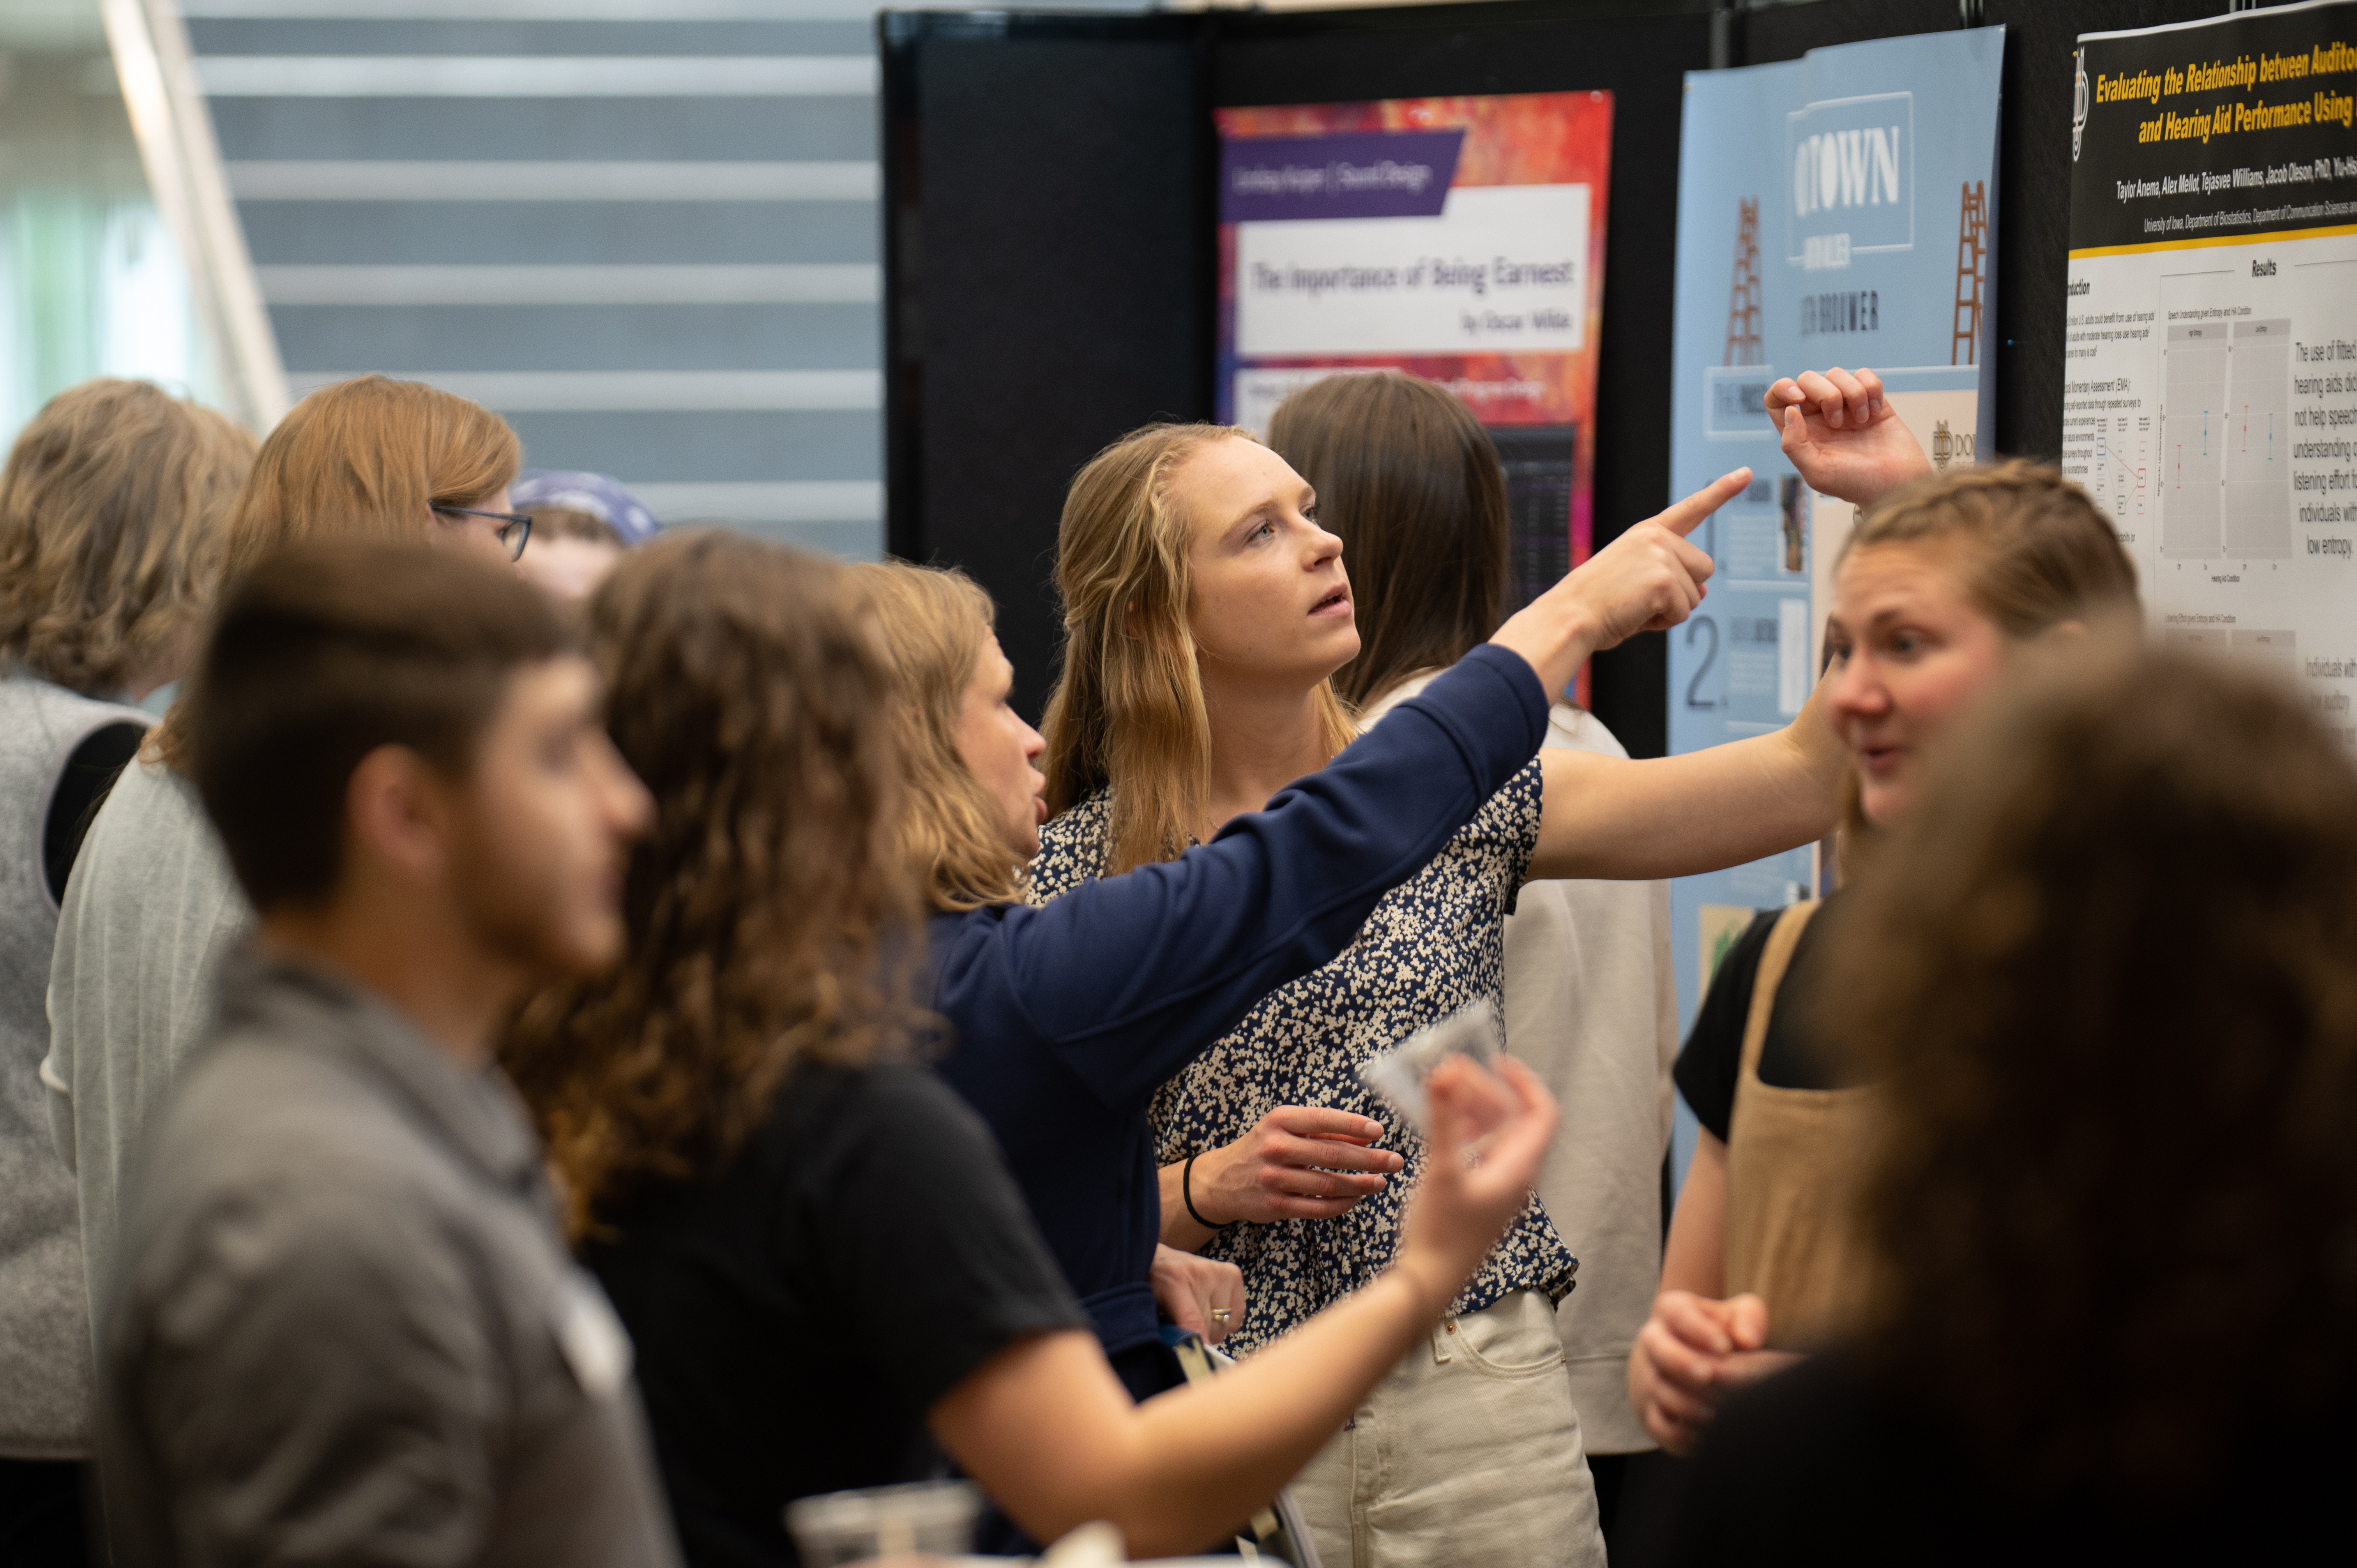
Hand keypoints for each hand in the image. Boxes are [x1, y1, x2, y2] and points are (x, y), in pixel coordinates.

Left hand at [1150, 1244, 1245, 1345]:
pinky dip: (1225, 1319)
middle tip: (1185, 1326)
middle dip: (1199, 1334)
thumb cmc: (1152, 1286)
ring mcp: (1219, 1272)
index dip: (1198, 1342)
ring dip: (1212, 1327)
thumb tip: (1187, 1353)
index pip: (1192, 1320)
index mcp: (1174, 1280)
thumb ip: (1166, 1329)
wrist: (1158, 1259)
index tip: (1203, 1359)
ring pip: (1224, 1324)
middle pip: (1210, 1326)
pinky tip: (1211, 1308)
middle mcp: (1201, 1273)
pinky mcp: (1233, 1274)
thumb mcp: (1150, 1308)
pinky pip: (1236, 1315)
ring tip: (1196, 1314)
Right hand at [1189, 1107, 1402, 1225]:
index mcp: (1279, 1121)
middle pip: (1332, 1154)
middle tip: (1395, 1161)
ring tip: (1380, 1182)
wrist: (1221, 1181)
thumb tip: (1368, 1135)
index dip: (1354, 1125)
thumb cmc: (1263, 1148)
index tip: (1379, 1131)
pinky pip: (1317, 1208)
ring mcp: (1274, 1179)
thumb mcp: (1286, 1128)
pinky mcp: (1275, 1206)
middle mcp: (1275, 1148)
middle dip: (1369, 1159)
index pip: (1323, 1120)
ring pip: (1328, 1184)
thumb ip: (1325, 1131)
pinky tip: (1357, 1199)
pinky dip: (1342, 1205)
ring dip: (1360, 1185)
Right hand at [1391, 1056, 1558, 1311]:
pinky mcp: (1478, 1194)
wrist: (1429, 1281)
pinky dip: (1464, 1129)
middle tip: (1454, 1070)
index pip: (1542, 1115)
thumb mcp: (1441, 1170)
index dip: (1526, 1083)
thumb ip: (1443, 1120)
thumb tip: (1444, 1074)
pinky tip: (1440, 1120)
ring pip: (1494, 1134)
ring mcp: (1497, 1185)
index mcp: (1519, 1169)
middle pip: (1512, 1119)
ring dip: (1473, 1108)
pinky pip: (1479, 1151)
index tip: (1498, 1061)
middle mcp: (1514, 1176)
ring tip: (1444, 1085)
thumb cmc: (1440, 1233)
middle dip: (1486, 1089)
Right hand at [1491, 470, 1743, 696]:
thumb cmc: (1596, 602)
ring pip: (1696, 594)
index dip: (1722, 491)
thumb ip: (1671, 576)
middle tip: (1644, 599)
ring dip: (1671, 610)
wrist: (1570, 614)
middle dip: (1683, 591)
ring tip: (1635, 607)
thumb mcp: (1636, 579)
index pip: (1692, 508)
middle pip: (1704, 569)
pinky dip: (1663, 622)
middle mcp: (1658, 538)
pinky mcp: (1665, 580)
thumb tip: (1705, 590)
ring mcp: (1662, 556)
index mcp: (1647, 532)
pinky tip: (1637, 615)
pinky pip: (1683, 612)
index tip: (1746, 473)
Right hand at [1626, 1289, 1795, 1454]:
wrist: (1686, 1359)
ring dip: (1689, 1404)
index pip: (1678, 1314)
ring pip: (1659, 1390)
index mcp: (1672, 1309)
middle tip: (1709, 1376)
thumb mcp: (1738, 1316)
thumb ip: (1749, 1319)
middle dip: (1683, 1364)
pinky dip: (1681, 1434)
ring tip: (1719, 1412)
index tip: (1725, 1347)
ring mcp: (1648, 1376)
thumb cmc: (1722, 1334)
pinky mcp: (1649, 1410)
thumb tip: (1749, 1342)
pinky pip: (1658, 1425)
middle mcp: (1654, 1340)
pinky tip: (1708, 1435)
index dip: (1699, 1331)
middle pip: (1659, 1350)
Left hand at [1764, 367, 1931, 509]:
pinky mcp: (1872, 399)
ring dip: (1852, 394)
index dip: (1782, 389)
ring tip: (1862, 422)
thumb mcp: (1817, 473)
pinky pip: (1864, 375)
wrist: (1899, 483)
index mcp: (1802, 433)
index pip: (1776, 400)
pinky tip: (1875, 413)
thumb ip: (1794, 444)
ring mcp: (1846, 406)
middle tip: (1838, 423)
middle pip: (1807, 379)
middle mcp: (1820, 416)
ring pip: (1837, 374)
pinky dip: (1871, 389)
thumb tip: (1790, 410)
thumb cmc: (1858, 483)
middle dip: (1824, 393)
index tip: (1798, 397)